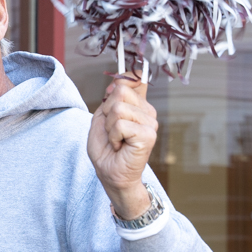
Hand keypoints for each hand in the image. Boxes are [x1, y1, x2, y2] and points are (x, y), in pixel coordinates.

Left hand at [87, 77, 158, 218]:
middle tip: (111, 131)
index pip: (135, 79)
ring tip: (116, 140)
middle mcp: (147, 112)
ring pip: (118, 109)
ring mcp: (150, 122)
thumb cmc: (106, 150)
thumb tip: (118, 82)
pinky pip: (121, 124)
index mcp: (138, 106)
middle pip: (121, 91)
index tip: (111, 92)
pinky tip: (120, 146)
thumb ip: (109, 99)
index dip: (123, 78)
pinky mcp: (148, 134)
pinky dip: (113, 136)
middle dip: (107, 112)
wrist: (110, 173)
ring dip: (109, 127)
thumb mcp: (101, 119)